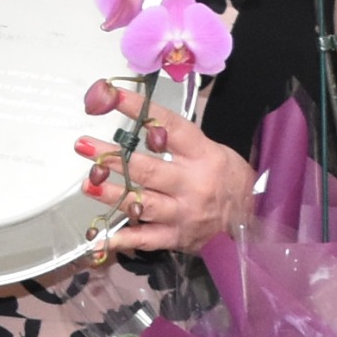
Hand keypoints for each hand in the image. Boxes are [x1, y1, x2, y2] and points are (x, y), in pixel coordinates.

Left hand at [78, 83, 253, 252]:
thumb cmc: (229, 181)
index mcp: (203, 155)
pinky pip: (146, 239)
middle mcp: (192, 184)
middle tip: (84, 146)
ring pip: (142, 203)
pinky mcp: (177, 238)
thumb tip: (145, 123)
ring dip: (111, 194)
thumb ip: (181, 142)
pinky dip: (122, 239)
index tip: (112, 97)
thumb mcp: (216, 152)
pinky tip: (99, 238)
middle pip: (147, 169)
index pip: (168, 127)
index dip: (139, 111)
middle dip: (112, 157)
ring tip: (88, 184)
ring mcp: (183, 214)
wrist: (253, 222)